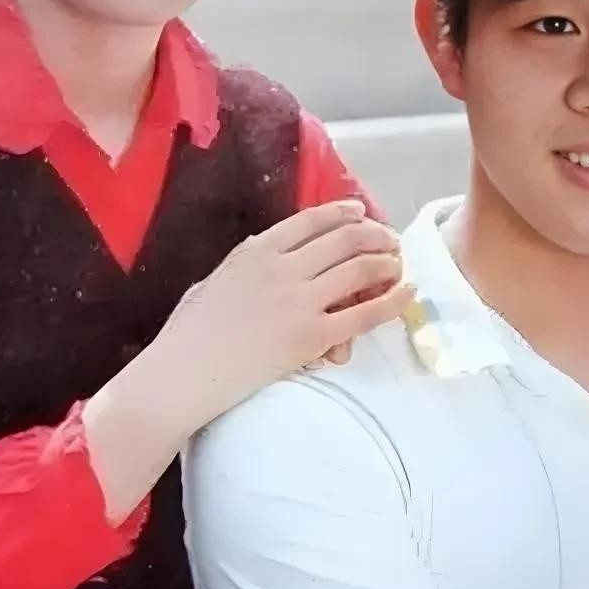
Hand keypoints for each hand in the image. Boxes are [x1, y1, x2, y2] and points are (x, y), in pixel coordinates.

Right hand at [152, 199, 412, 427]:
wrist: (181, 374)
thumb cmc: (187, 335)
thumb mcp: (213, 282)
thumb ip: (246, 268)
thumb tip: (268, 262)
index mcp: (256, 250)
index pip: (311, 220)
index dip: (343, 213)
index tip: (361, 214)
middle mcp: (282, 267)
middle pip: (345, 238)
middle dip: (375, 235)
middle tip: (390, 242)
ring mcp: (299, 300)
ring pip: (360, 268)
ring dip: (387, 262)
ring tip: (399, 266)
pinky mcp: (311, 336)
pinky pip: (364, 314)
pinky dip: (393, 300)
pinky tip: (407, 293)